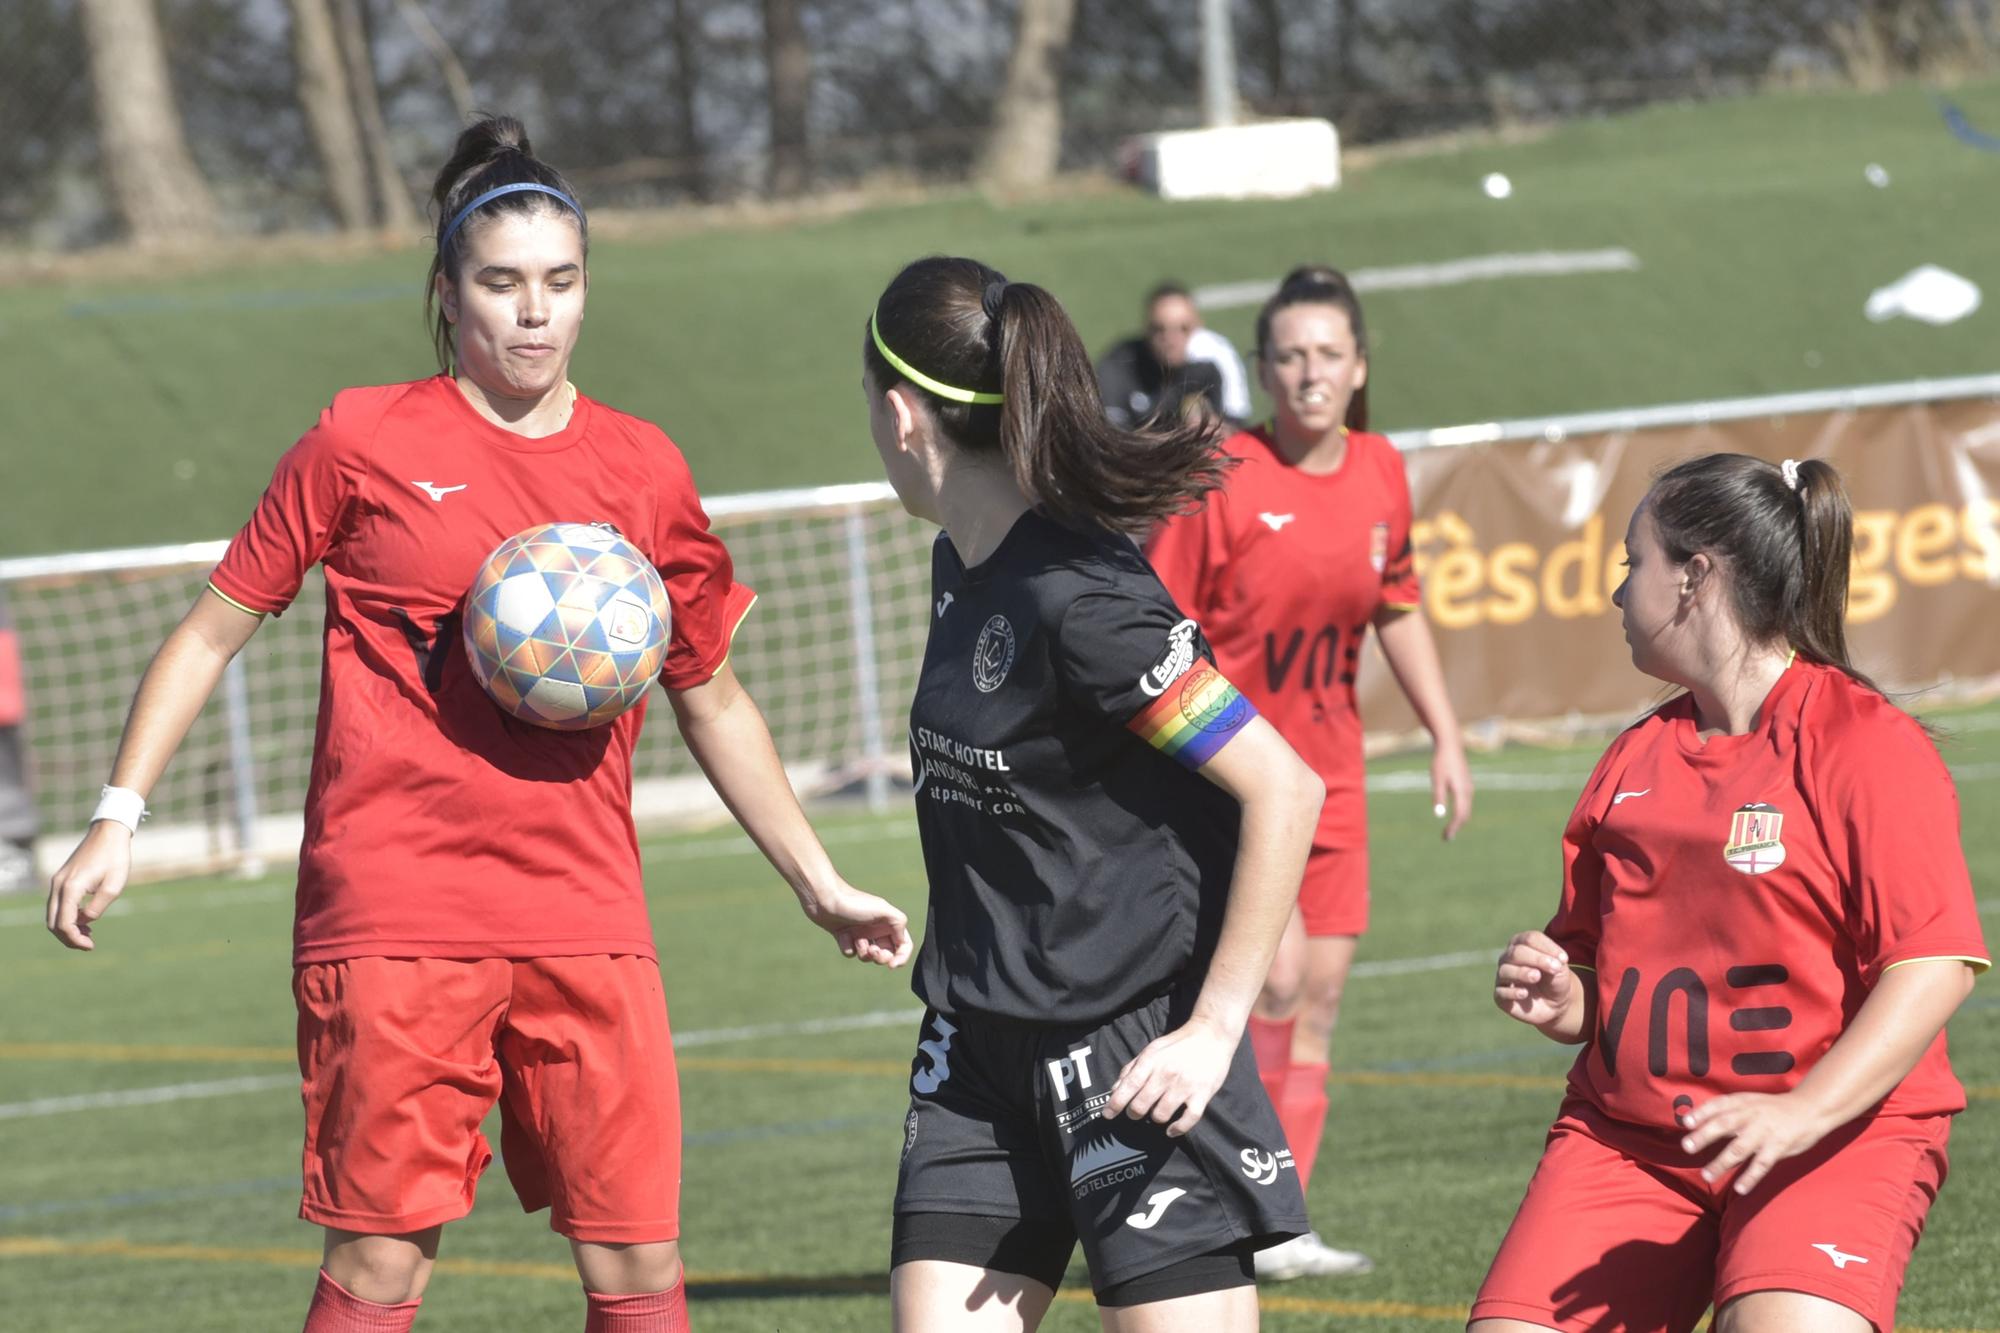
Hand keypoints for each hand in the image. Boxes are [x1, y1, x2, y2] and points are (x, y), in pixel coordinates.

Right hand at [47, 822, 133, 951]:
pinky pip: (57, 904)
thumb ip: (97, 907)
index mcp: (71, 888)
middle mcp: (58, 885)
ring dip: (66, 928)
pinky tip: (84, 919)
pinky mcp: (61, 879)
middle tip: (88, 944)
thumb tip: (85, 921)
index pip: (64, 924)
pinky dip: (66, 916)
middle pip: (52, 923)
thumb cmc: (115, 858)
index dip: (75, 939)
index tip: (91, 946)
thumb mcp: (114, 886)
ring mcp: (57, 881)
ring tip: (88, 933)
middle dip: (68, 938)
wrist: (108, 833)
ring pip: (52, 914)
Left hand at [798, 876, 912, 967]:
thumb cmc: (854, 903)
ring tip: (856, 941)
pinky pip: (851, 952)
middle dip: (880, 957)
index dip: (902, 957)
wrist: (824, 899)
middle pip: (887, 953)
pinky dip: (847, 947)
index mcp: (888, 922)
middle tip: (872, 952)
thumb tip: (901, 941)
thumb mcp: (883, 910)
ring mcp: (860, 933)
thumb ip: (898, 922)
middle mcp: (876, 929)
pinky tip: (842, 935)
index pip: (903, 944)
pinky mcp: (845, 937)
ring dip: (863, 952)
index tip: (892, 965)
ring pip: (868, 956)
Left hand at [1101, 1015, 1235, 1136]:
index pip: (1128, 1087)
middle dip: (1134, 1113)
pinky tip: (1172, 1130)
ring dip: (1156, 1118)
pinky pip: (1188, 1119)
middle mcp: (1166, 1074)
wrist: (1211, 1035)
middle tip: (1137, 1112)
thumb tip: (1115, 1089)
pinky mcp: (1203, 1094)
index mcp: (1151, 1061)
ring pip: (1161, 1115)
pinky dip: (1178, 1129)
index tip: (1107, 1115)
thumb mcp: (1152, 1050)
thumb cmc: (1178, 1044)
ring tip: (1158, 1113)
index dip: (1115, 1104)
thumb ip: (1132, 1068)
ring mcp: (1185, 1086)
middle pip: (1141, 1106)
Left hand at [1432, 737, 1472, 839]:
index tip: (1446, 837)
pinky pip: (1466, 803)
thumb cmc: (1441, 762)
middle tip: (1447, 837)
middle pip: (1465, 814)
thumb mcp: (1437, 779)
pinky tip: (1455, 814)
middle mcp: (1468, 791)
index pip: (1460, 815)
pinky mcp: (1467, 784)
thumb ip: (1439, 797)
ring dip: (1459, 820)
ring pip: (1467, 809)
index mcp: (1462, 791)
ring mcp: (1469, 787)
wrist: (1450, 745)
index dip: (1453, 828)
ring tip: (1450, 829)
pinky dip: (1461, 812)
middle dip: (1457, 827)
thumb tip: (1439, 815)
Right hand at [1493, 930, 1578, 1032]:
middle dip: (1536, 959)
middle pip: (1516, 952)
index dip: (1547, 947)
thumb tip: (1548, 962)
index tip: (1564, 960)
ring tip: (1537, 977)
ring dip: (1522, 973)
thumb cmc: (1554, 979)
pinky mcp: (1501, 996)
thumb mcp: (1560, 968)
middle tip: (1554, 968)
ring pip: (1505, 970)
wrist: (1555, 1004)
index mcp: (1521, 945)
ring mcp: (1503, 977)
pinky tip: (1524, 993)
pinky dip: (1512, 992)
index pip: (1530, 939)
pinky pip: (1501, 992)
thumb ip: (1554, 961)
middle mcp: (1508, 958)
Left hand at [1679, 1091, 1835, 1195]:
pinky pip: (1762, 1164)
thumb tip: (1697, 1124)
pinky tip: (1739, 1189)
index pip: (1719, 1105)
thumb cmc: (1772, 1108)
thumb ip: (1727, 1112)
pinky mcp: (1779, 1147)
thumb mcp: (1750, 1102)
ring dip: (1721, 1162)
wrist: (1810, 1109)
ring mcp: (1765, 1132)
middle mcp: (1752, 1115)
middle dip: (1705, 1135)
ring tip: (1706, 1175)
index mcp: (1743, 1102)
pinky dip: (1750, 1177)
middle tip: (1687, 1147)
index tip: (1685, 1122)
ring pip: (1740, 1148)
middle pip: (1725, 1124)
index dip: (1702, 1112)